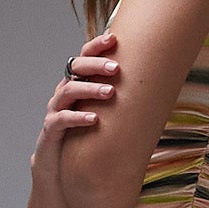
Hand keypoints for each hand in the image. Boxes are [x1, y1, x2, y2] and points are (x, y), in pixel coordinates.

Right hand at [30, 31, 119, 180]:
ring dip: (91, 89)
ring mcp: (56, 110)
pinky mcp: (51, 130)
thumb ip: (118, 101)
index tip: (114, 39)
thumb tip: (157, 91)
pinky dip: (78, 117)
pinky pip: (61, 119)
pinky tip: (94, 119)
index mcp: (77, 84)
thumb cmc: (85, 137)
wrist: (60, 168)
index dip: (96, 46)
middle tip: (116, 68)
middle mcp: (64, 93)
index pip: (83, 57)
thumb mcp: (103, 115)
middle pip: (75, 68)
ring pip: (68, 91)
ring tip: (110, 93)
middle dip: (96, 65)